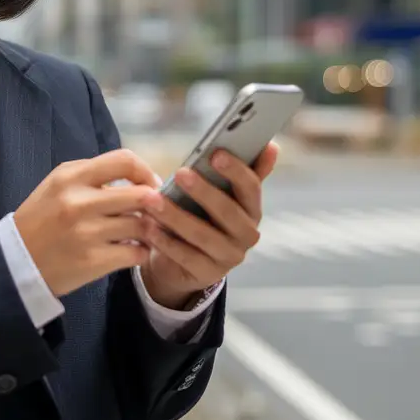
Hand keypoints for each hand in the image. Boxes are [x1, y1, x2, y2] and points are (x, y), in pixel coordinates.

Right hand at [14, 148, 165, 297]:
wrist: (16, 260)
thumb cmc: (42, 218)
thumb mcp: (58, 185)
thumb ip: (94, 177)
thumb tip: (141, 181)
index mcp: (71, 177)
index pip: (124, 160)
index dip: (146, 172)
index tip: (149, 185)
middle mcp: (79, 202)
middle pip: (141, 195)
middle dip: (154, 204)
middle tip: (153, 212)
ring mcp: (87, 233)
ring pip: (141, 225)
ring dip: (147, 230)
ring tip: (139, 232)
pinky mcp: (93, 261)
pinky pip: (136, 252)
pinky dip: (140, 251)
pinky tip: (131, 250)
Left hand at [137, 142, 279, 309]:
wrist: (187, 261)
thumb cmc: (204, 216)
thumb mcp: (223, 194)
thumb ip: (243, 171)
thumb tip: (271, 145)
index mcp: (252, 210)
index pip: (251, 188)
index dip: (236, 171)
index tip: (215, 153)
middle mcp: (247, 235)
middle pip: (227, 212)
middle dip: (203, 191)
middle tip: (180, 173)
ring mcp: (229, 257)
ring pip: (202, 235)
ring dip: (176, 216)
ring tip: (152, 200)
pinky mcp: (207, 274)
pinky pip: (185, 256)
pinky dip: (165, 241)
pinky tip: (148, 227)